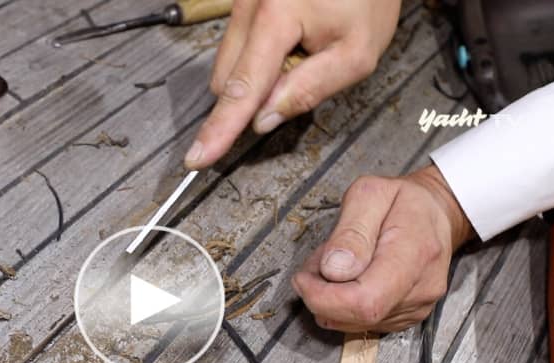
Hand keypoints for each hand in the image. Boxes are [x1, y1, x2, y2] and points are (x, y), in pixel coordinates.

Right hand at [184, 0, 402, 169]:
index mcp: (279, 13)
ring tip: (301, 50)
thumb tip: (264, 119)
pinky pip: (239, 46)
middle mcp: (251, 2)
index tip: (197, 156)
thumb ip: (309, 90)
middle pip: (229, 78)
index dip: (221, 128)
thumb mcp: (356, 54)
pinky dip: (261, 56)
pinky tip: (292, 40)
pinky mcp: (243, 1)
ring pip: (231, 65)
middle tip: (304, 72)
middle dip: (258, 93)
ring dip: (260, 74)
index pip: (244, 87)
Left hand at [291, 165, 474, 332]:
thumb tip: (334, 269)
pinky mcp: (406, 317)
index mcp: (414, 254)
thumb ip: (350, 232)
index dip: (324, 298)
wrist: (436, 214)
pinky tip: (347, 279)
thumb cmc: (403, 201)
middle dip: (321, 296)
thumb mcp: (370, 195)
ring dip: (330, 300)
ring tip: (334, 264)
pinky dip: (343, 305)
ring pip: (356, 322)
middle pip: (358, 317)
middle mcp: (421, 288)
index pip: (365, 301)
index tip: (303, 278)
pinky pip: (363, 323)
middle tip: (315, 265)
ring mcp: (416, 307)